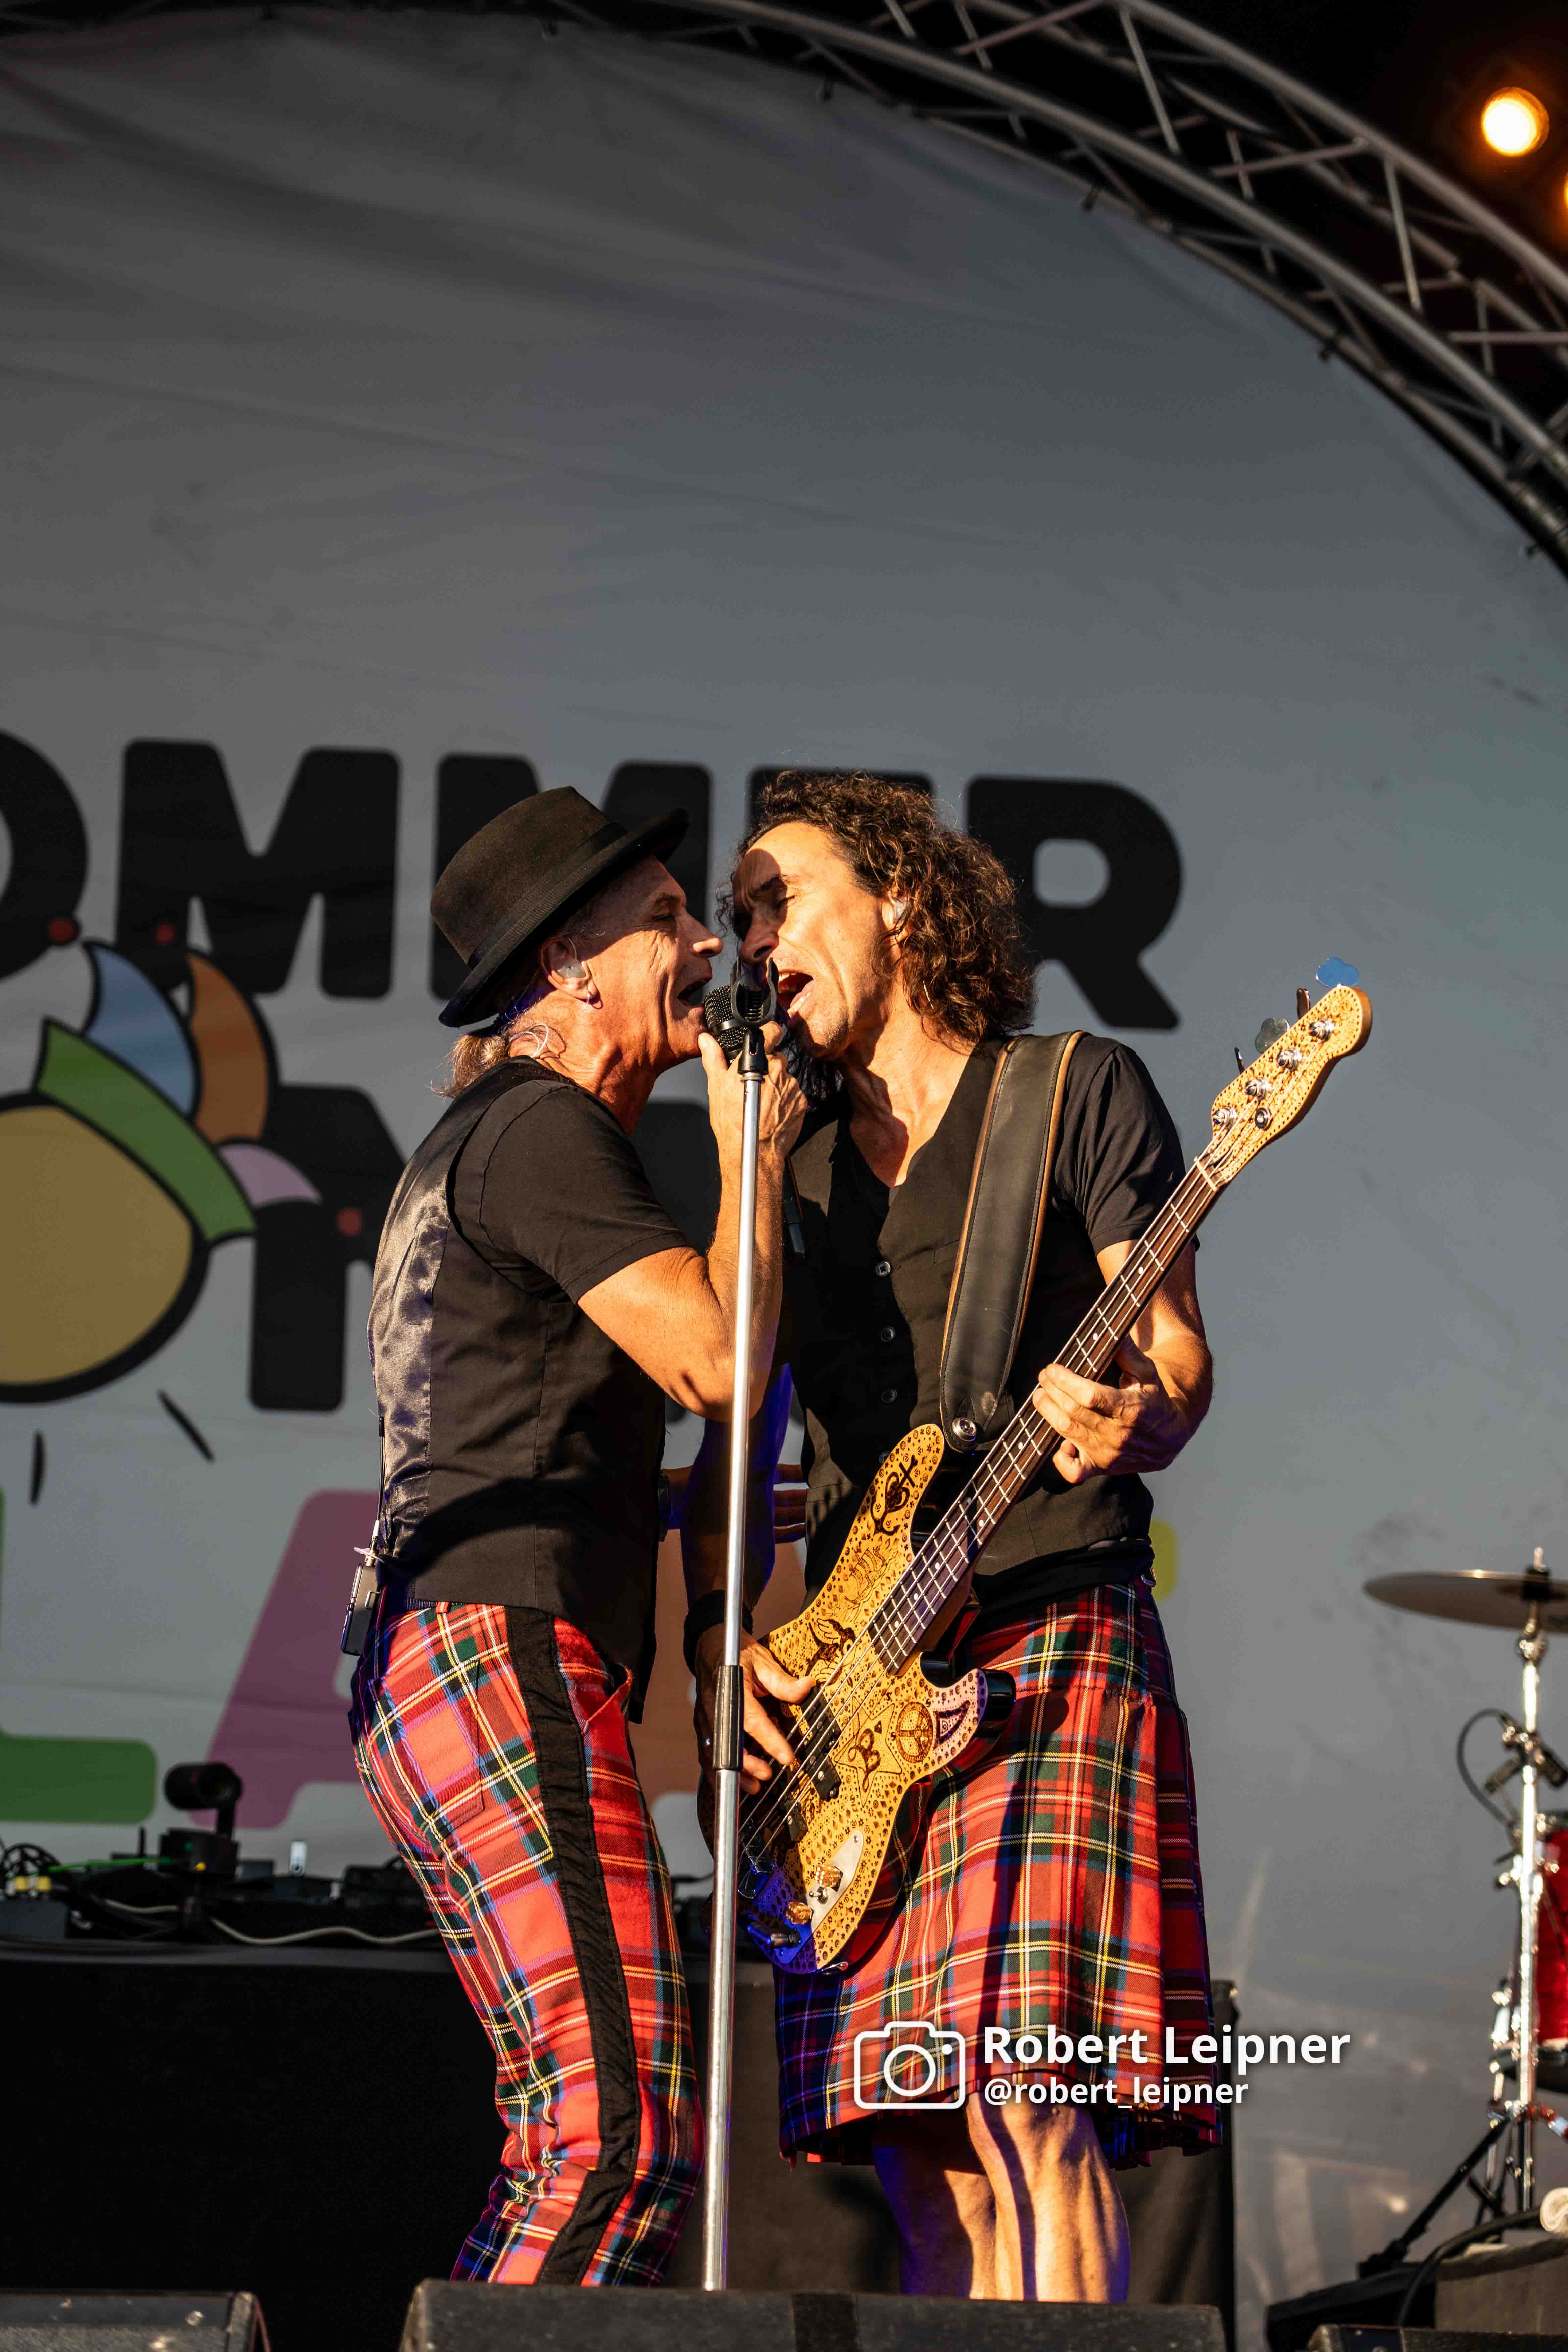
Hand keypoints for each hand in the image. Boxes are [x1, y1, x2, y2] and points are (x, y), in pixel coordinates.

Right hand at [694, 1624, 813, 1795]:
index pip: (750, 1718)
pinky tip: (740, 1779)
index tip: (786, 1757)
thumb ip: (783, 1680)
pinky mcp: (703, 1725)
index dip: (769, 1739)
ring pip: (713, 1751)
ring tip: (754, 1786)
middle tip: (767, 1775)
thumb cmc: (740, 1654)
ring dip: (733, 1771)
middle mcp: (714, 1704)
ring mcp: (704, 1716)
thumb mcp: (763, 1661)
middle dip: (745, 1763)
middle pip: (726, 1741)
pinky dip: (723, 1768)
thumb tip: (807, 1687)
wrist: (712, 1647)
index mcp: (731, 1685)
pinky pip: (710, 1751)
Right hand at [698, 1023, 806, 1165]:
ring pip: (786, 1077)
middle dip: (768, 1068)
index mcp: (757, 1062)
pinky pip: (794, 1094)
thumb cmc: (732, 1123)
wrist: (754, 1151)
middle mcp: (777, 1071)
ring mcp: (792, 1086)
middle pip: (777, 1059)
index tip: (766, 1037)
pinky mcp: (801, 1101)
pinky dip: (786, 1099)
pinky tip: (773, 1111)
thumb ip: (714, 1059)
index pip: (770, 1033)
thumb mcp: (717, 1088)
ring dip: (777, 1085)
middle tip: (755, 1085)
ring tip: (763, 1102)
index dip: (768, 1033)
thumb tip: (706, 1041)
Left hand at [1031, 1336, 1191, 1485]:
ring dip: (1048, 1412)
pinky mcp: (1100, 1468)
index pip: (1090, 1396)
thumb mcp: (1147, 1373)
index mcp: (1131, 1409)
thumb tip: (1114, 1334)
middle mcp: (1118, 1435)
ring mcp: (1107, 1455)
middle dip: (1052, 1391)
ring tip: (1040, 1396)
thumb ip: (1128, 1354)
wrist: (1168, 1439)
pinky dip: (1060, 1458)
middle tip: (1044, 1378)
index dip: (1066, 1381)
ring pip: (1067, 1433)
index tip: (1052, 1369)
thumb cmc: (1153, 1401)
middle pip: (1073, 1412)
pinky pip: (1073, 1471)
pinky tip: (1058, 1439)